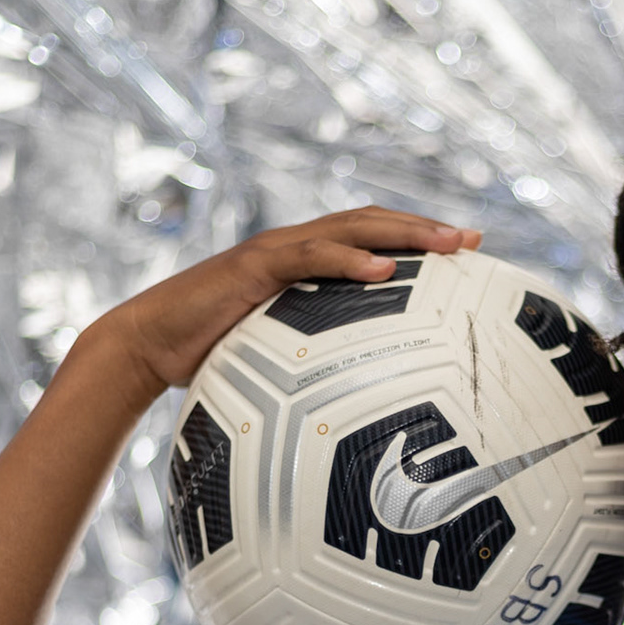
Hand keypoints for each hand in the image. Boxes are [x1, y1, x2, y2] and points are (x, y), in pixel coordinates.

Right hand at [93, 208, 482, 397]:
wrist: (149, 346)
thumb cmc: (213, 357)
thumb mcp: (279, 358)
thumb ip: (318, 360)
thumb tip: (362, 401)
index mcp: (308, 265)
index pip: (373, 239)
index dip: (420, 241)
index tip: (469, 253)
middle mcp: (297, 248)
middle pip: (373, 223)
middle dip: (426, 228)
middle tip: (474, 242)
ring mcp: (275, 252)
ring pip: (350, 229)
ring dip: (403, 233)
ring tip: (446, 245)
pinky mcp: (253, 267)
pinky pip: (309, 258)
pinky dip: (348, 259)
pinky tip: (384, 270)